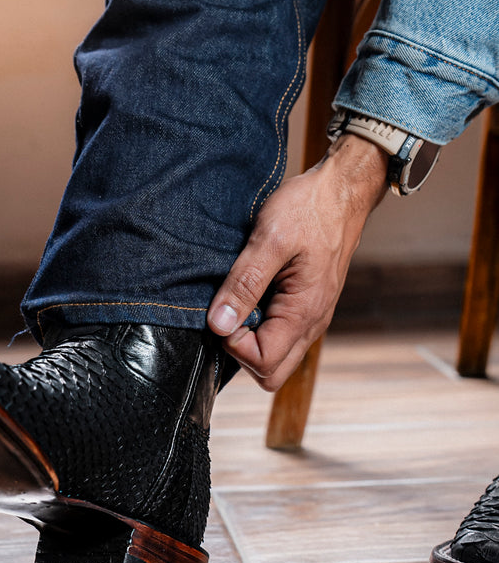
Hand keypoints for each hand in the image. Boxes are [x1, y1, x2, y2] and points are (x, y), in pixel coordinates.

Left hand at [207, 135, 388, 390]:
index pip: (263, 363)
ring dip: (251, 338)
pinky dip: (262, 326)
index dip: (234, 345)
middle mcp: (313, 323)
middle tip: (230, 313)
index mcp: (304, 312)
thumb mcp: (269, 240)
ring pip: (276, 356)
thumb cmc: (310, 207)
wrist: (343, 188)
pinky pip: (282, 335)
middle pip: (271, 373)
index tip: (225, 311)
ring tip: (240, 299)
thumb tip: (218, 324)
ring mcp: (313, 316)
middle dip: (241, 353)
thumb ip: (243, 284)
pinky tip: (252, 294)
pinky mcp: (308, 305)